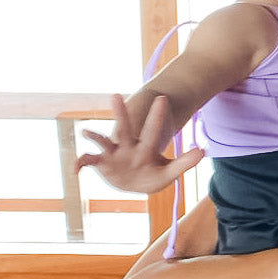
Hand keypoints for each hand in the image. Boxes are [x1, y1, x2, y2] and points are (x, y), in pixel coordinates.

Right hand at [76, 94, 204, 193]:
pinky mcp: (102, 163)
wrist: (135, 182)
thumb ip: (184, 162)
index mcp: (145, 147)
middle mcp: (128, 146)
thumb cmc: (152, 175)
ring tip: (85, 131)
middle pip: (125, 128)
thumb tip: (202, 151)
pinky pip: (89, 161)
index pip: (152, 130)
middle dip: (120, 114)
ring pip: (104, 141)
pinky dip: (81, 163)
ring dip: (95, 136)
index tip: (162, 98)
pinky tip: (75, 169)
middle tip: (115, 96)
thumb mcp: (169, 172)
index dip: (157, 116)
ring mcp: (114, 154)